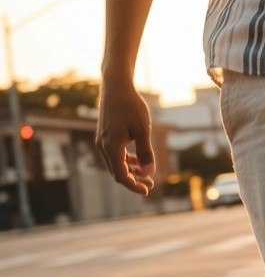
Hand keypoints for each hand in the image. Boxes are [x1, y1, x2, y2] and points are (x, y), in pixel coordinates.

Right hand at [96, 79, 155, 196]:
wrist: (116, 86)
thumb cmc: (131, 106)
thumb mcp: (143, 129)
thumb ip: (145, 152)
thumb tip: (150, 172)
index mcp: (111, 147)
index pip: (121, 176)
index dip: (134, 186)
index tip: (148, 191)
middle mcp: (103, 146)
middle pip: (117, 172)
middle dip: (134, 180)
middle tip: (151, 185)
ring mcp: (102, 141)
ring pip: (116, 163)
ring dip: (131, 171)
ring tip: (147, 175)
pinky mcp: (105, 135)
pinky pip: (114, 154)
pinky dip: (126, 160)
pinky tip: (138, 161)